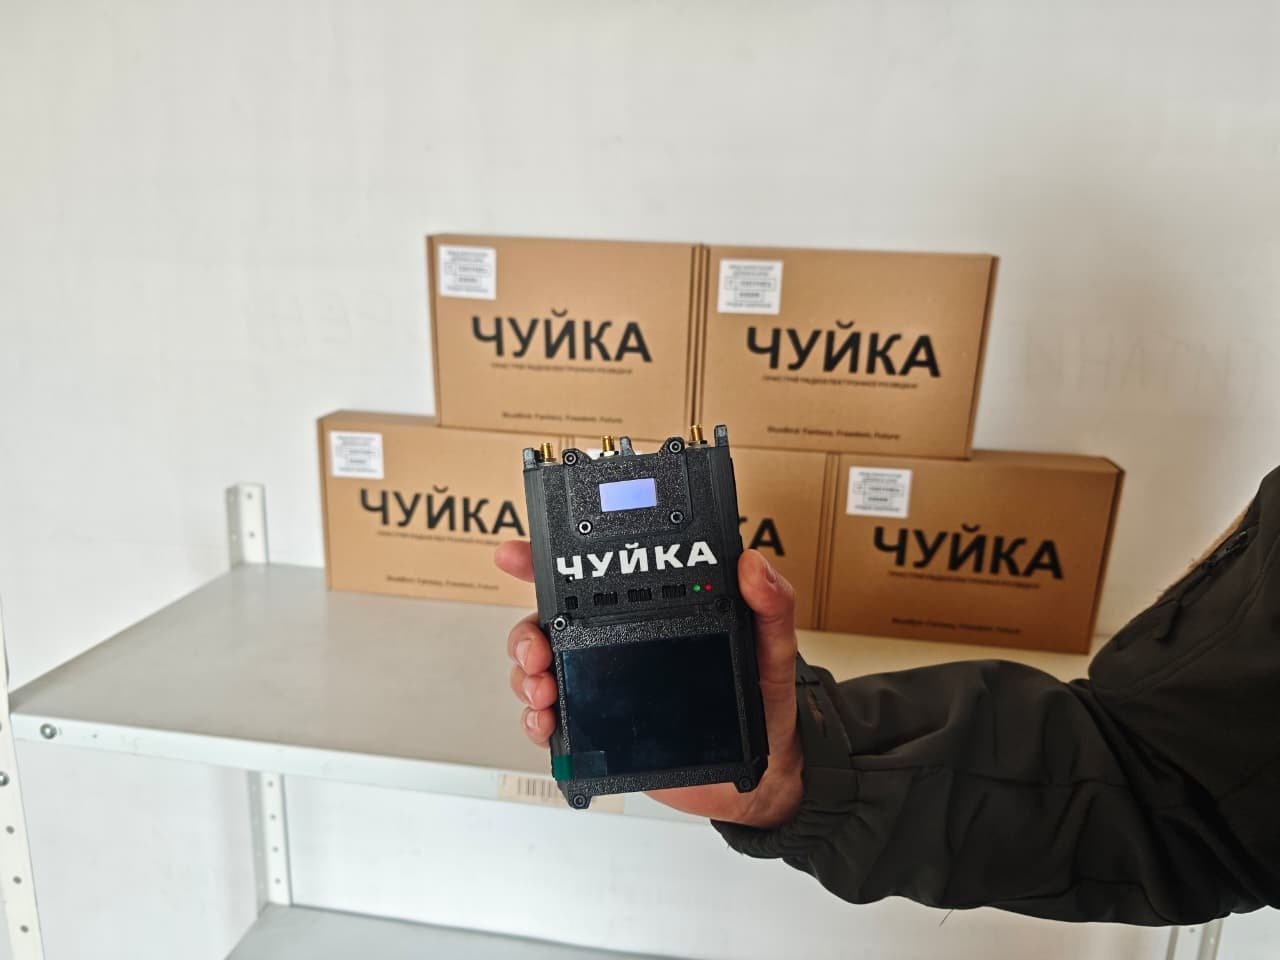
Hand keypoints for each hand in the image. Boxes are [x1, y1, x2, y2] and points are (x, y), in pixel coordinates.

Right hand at [494, 543, 802, 828]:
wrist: (764, 769)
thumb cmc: (764, 699)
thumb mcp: (772, 643)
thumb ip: (770, 602)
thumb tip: (752, 564)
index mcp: (649, 613)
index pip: (590, 576)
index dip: (544, 560)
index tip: (516, 554)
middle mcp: (616, 643)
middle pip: (547, 625)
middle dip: (525, 633)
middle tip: (537, 649)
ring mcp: (602, 687)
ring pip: (539, 671)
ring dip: (526, 676)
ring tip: (544, 690)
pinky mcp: (598, 731)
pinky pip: (551, 721)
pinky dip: (535, 721)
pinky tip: (545, 722)